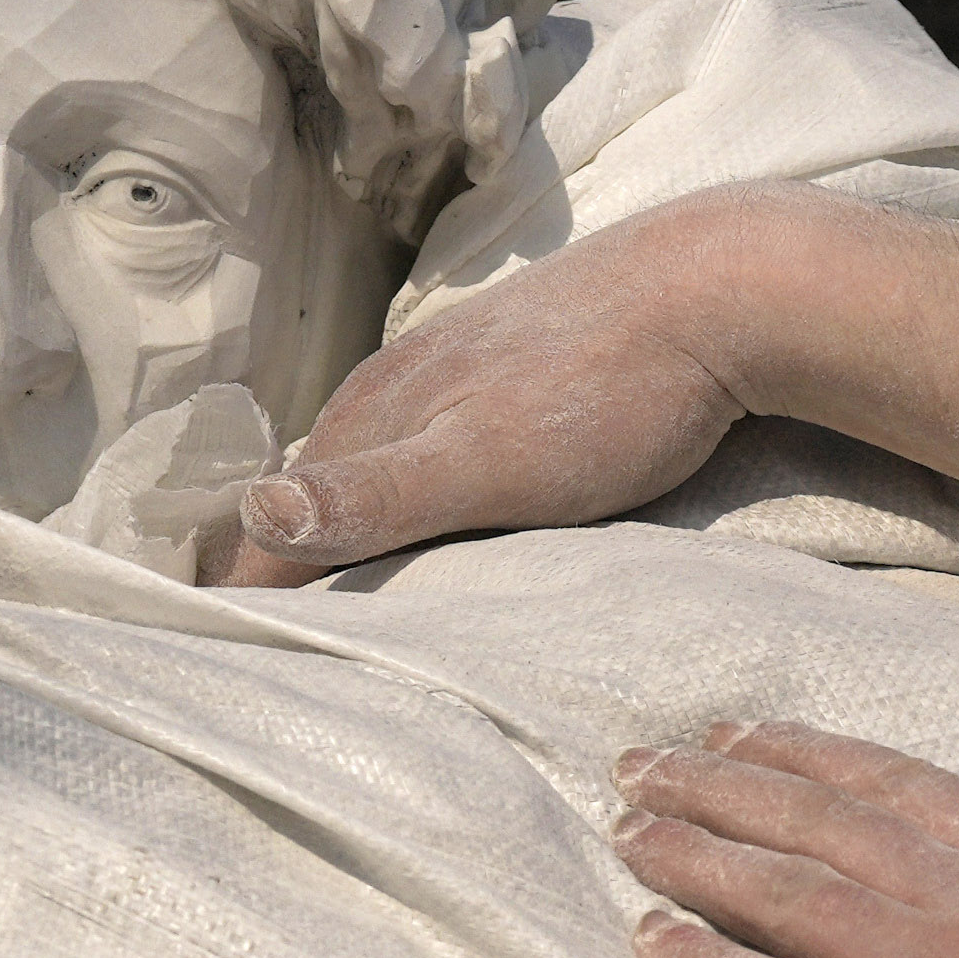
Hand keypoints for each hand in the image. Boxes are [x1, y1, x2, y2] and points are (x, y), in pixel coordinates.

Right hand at [211, 185, 831, 586]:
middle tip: (270, 646)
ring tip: (340, 592)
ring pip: (373, 458)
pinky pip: (434, 441)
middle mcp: (400, 380)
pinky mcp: (518, 363)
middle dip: (286, 560)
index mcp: (376, 408)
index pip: (278, 520)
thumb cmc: (610, 391)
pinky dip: (413, 490)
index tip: (231, 668)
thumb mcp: (485, 460)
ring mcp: (459, 365)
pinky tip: (440, 513)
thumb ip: (377, 494)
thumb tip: (254, 516)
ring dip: (348, 523)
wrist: (727, 289)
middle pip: (315, 486)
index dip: (254, 592)